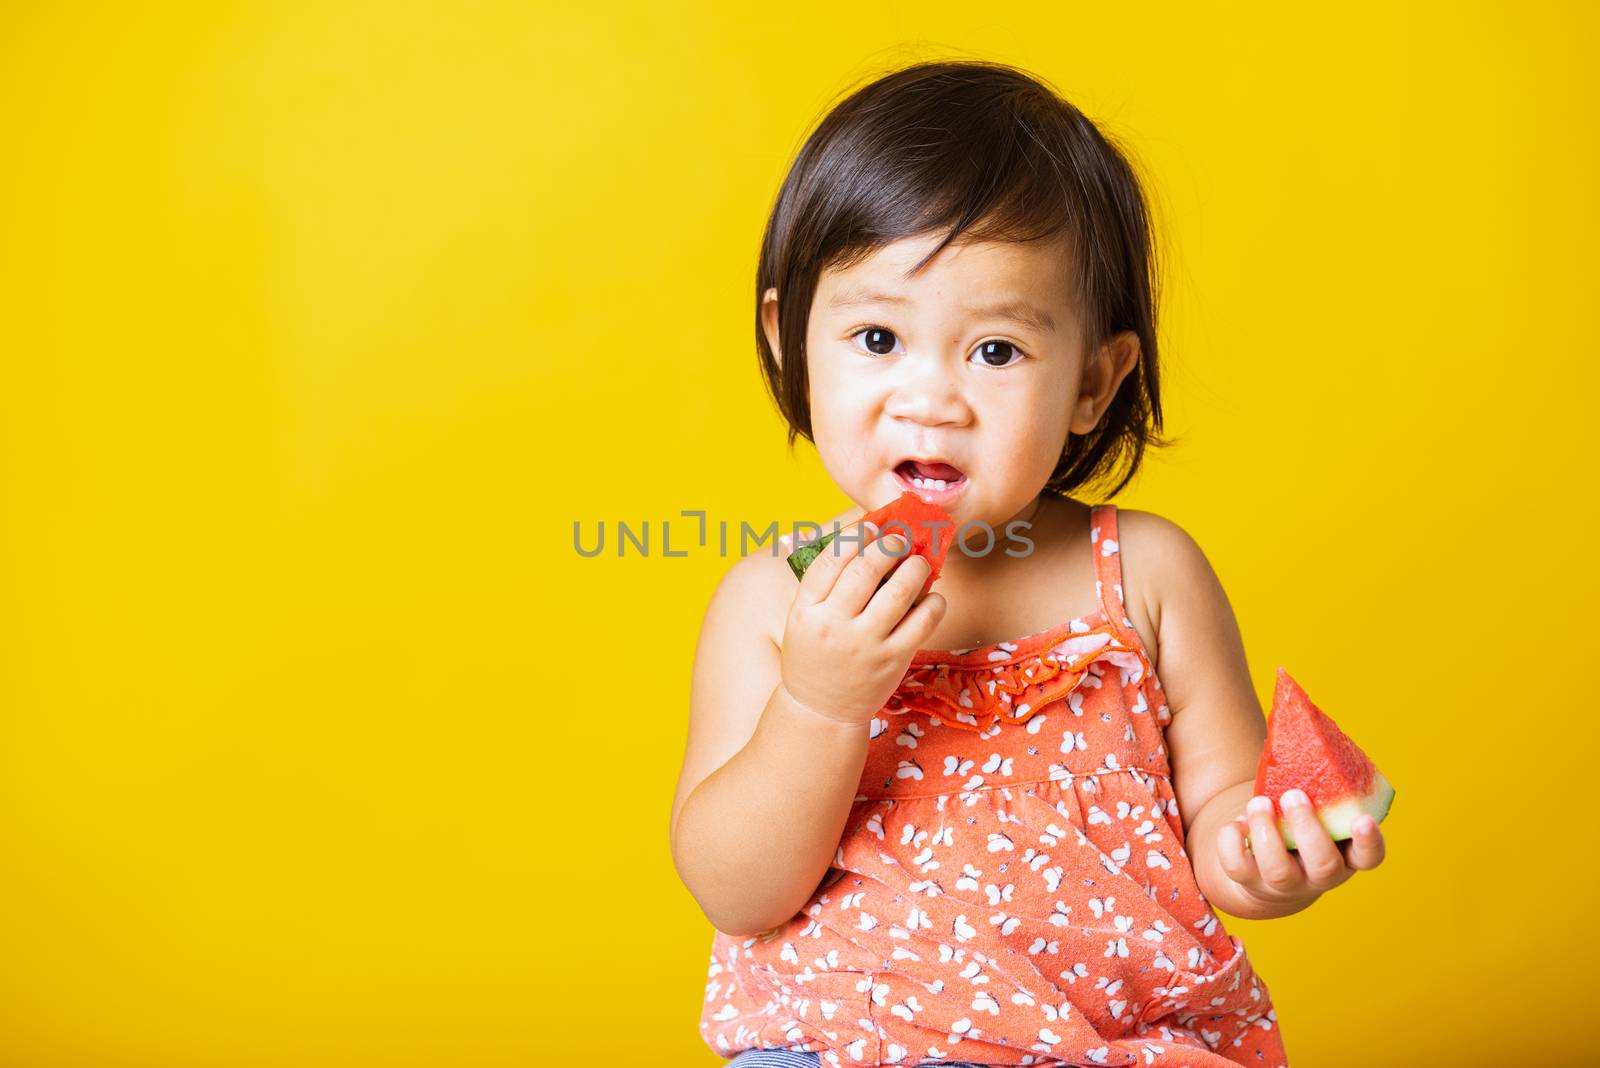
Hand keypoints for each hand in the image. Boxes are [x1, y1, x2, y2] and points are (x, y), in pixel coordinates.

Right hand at [779, 520, 947, 726]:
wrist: (821, 710)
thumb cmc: (814, 655)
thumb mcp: (801, 618)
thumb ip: (824, 583)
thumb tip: (856, 535)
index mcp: (805, 610)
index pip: (831, 559)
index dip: (855, 535)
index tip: (871, 527)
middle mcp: (834, 625)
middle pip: (866, 569)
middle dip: (889, 546)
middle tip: (900, 540)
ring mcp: (865, 644)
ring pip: (899, 592)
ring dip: (915, 567)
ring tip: (918, 562)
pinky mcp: (893, 660)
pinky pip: (922, 622)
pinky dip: (934, 602)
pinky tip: (932, 596)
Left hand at [1215, 790, 1385, 915]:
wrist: (1265, 867)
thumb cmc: (1298, 827)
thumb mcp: (1315, 811)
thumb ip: (1316, 789)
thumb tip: (1298, 728)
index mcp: (1345, 856)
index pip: (1369, 858)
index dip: (1369, 842)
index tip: (1363, 820)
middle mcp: (1319, 876)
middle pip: (1324, 865)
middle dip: (1307, 828)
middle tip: (1294, 795)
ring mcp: (1285, 884)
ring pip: (1278, 870)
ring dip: (1267, 831)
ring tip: (1259, 802)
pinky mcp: (1250, 882)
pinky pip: (1237, 867)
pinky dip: (1232, 841)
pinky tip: (1237, 822)